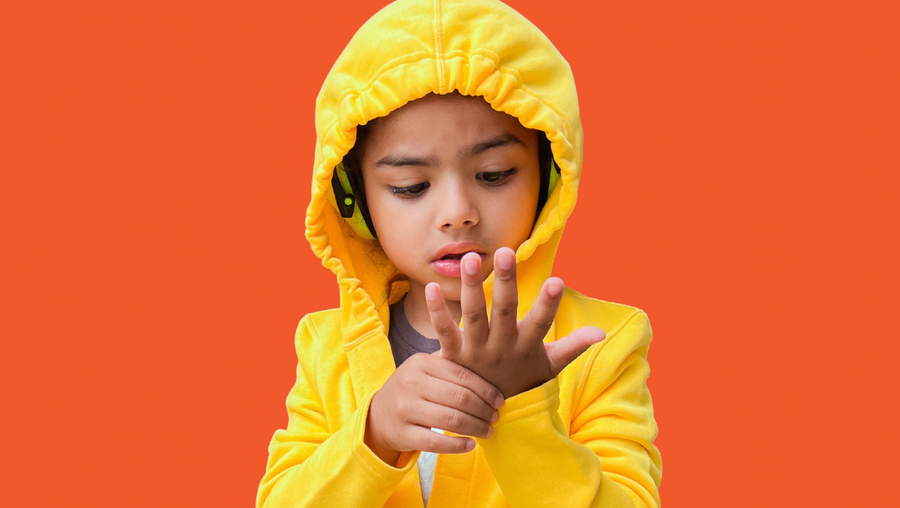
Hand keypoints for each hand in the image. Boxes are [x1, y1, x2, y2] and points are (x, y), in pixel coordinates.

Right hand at [364, 352, 503, 464]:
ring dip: (476, 428)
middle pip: (460, 398)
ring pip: (451, 421)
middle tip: (495, 417)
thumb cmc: (412, 389)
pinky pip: (436, 443)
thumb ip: (450, 360)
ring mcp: (405, 409)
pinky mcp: (403, 434)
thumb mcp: (425, 368)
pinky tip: (471, 445)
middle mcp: (411, 384)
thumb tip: (485, 351)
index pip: (462, 375)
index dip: (485, 389)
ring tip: (488, 431)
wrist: (378, 415)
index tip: (499, 400)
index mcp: (420, 363)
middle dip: (483, 410)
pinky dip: (458, 446)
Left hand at [425, 247, 605, 397]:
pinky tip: (431, 287)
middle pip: (503, 311)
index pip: (540, 323)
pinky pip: (443, 331)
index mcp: (526, 346)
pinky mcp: (453, 355)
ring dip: (471, 287)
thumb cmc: (522, 379)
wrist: (487, 413)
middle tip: (505, 252)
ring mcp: (475, 351)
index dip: (548, 304)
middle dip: (506, 282)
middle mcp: (500, 346)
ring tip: (470, 258)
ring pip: (473, 316)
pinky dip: (436, 311)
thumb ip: (573, 346)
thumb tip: (601, 332)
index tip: (557, 280)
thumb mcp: (549, 366)